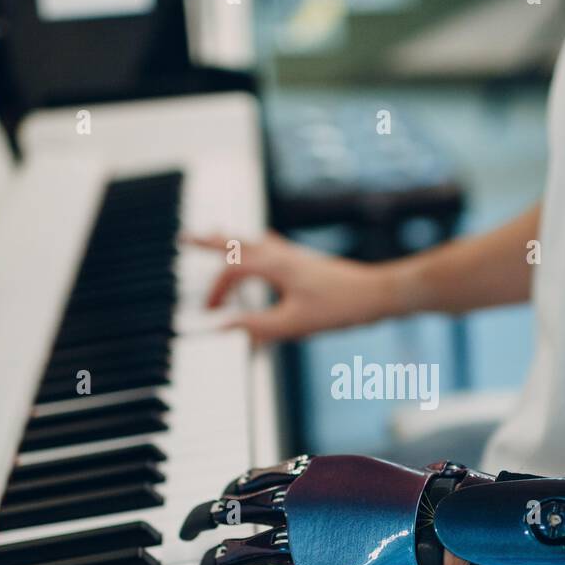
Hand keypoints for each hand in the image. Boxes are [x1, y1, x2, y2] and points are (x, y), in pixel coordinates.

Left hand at [179, 455, 481, 564]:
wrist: (433, 533)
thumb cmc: (399, 501)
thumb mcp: (349, 471)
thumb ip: (310, 475)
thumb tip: (280, 478)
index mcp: (301, 478)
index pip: (239, 487)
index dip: (218, 499)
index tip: (209, 510)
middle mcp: (294, 510)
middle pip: (226, 518)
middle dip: (197, 528)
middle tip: (187, 536)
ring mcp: (300, 549)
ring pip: (232, 556)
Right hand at [184, 231, 402, 342]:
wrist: (379, 293)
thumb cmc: (342, 307)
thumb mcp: (296, 323)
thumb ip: (258, 327)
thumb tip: (224, 329)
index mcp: (276, 266)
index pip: (232, 271)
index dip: (216, 291)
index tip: (211, 313)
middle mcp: (282, 255)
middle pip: (238, 243)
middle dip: (210, 242)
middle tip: (185, 238)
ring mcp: (295, 256)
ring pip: (255, 242)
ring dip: (232, 242)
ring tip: (215, 235)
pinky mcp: (306, 263)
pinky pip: (274, 247)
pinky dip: (259, 246)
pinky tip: (264, 245)